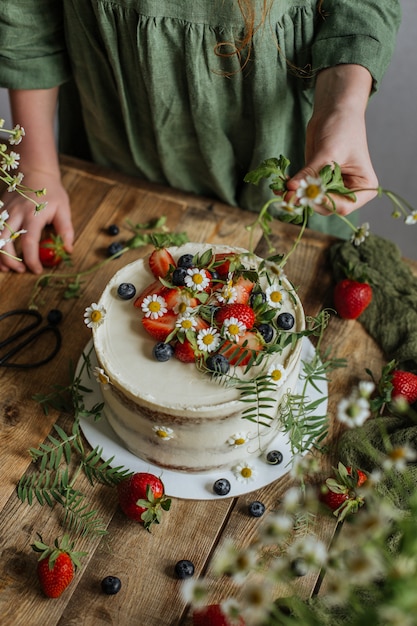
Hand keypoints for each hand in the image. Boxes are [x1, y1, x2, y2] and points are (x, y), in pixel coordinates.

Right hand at [0, 171, 73, 273]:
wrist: (34, 170)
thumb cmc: (51, 191)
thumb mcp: (63, 209)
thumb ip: (66, 231)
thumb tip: (68, 250)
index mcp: (33, 215)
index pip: (29, 242)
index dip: (32, 260)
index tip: (36, 270)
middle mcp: (15, 214)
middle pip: (5, 242)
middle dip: (10, 260)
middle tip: (21, 269)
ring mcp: (4, 211)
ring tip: (8, 267)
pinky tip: (1, 254)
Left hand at [287, 65, 377, 215]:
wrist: (334, 110)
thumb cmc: (342, 127)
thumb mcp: (329, 152)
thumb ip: (311, 174)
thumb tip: (291, 190)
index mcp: (363, 187)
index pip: (343, 206)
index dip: (324, 203)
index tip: (307, 195)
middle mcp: (349, 191)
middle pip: (326, 206)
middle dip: (307, 200)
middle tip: (288, 194)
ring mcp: (332, 187)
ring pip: (312, 200)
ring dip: (296, 196)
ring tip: (282, 190)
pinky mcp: (317, 181)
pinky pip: (304, 191)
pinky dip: (293, 189)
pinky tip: (281, 186)